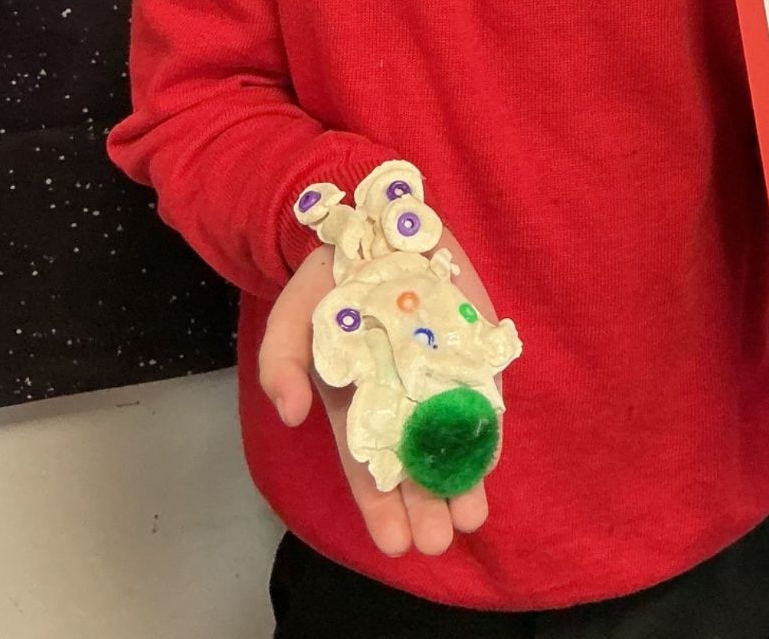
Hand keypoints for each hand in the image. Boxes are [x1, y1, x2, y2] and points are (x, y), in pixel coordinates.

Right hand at [258, 225, 500, 556]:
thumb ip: (280, 364)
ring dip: (461, 480)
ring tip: (469, 516)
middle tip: (437, 540)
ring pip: (452, 439)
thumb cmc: (329, 282)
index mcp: (356, 405)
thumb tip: (290, 414)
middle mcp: (400, 399)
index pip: (367, 468)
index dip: (379, 507)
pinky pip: (482, 394)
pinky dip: (486, 428)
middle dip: (426, 505)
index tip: (395, 543)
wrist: (378, 226)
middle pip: (414, 464)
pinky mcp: (473, 347)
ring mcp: (440, 374)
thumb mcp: (290, 318)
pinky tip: (488, 459)